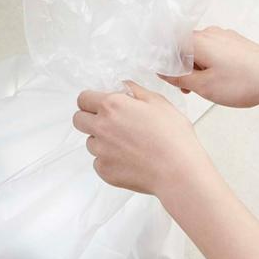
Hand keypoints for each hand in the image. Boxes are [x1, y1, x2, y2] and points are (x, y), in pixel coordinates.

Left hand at [72, 82, 208, 198]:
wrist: (179, 172)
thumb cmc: (173, 136)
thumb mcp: (158, 102)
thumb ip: (135, 90)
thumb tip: (123, 86)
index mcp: (111, 106)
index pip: (83, 98)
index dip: (91, 100)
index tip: (101, 105)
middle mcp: (101, 127)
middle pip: (78, 119)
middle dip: (90, 118)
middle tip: (110, 123)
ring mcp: (101, 151)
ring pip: (90, 142)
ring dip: (101, 141)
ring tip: (127, 144)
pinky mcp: (105, 171)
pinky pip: (98, 162)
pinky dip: (109, 160)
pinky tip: (129, 160)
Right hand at [160, 26, 258, 107]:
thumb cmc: (245, 81)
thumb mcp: (203, 87)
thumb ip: (178, 78)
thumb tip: (163, 71)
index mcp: (196, 41)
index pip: (167, 45)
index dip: (163, 62)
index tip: (166, 77)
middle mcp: (208, 33)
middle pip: (183, 48)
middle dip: (182, 68)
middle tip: (188, 89)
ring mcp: (224, 36)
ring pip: (200, 50)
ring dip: (198, 68)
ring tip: (208, 88)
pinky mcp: (235, 42)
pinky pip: (214, 51)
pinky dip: (211, 64)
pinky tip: (222, 80)